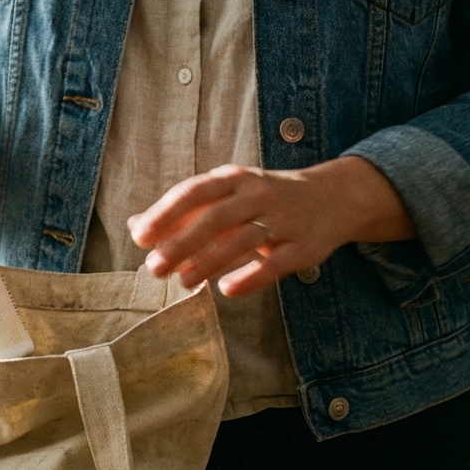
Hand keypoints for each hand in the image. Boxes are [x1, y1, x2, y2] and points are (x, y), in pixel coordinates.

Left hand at [128, 157, 415, 295]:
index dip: (166, 214)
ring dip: (209, 262)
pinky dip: (250, 276)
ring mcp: (283, 220)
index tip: (141, 237)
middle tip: (154, 269)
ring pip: (241, 241)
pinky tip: (225, 289)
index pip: (194, 192)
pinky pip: (274, 263)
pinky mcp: (303, 247)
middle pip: (214, 217)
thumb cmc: (265, 200)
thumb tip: (134, 226)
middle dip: (181, 243)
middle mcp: (258, 195)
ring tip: (182, 283)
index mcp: (234, 179)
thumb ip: (182, 212)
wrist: (334, 198)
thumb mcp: (226, 195)